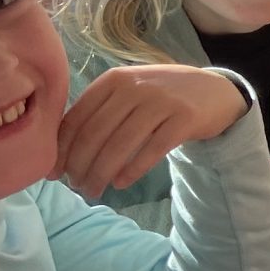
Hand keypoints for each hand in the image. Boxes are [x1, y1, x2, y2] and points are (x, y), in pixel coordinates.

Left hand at [56, 66, 247, 198]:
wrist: (215, 91)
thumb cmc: (161, 97)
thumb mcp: (128, 93)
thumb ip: (99, 111)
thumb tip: (62, 150)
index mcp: (113, 80)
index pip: (77, 117)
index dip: (62, 149)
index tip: (54, 174)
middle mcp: (135, 87)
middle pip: (96, 133)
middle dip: (80, 165)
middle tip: (76, 187)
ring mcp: (162, 101)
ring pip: (121, 144)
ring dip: (102, 173)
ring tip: (94, 190)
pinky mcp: (185, 118)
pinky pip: (152, 149)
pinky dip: (132, 169)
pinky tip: (121, 183)